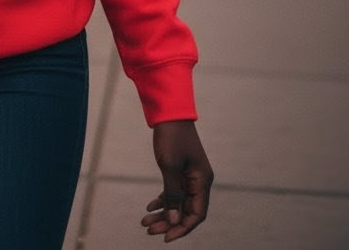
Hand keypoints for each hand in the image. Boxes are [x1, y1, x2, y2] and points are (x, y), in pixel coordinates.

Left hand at [141, 119, 212, 241]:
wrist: (169, 111)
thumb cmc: (171, 137)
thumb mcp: (169, 166)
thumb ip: (172, 194)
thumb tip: (173, 220)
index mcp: (202, 181)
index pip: (196, 214)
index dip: (182, 228)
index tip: (165, 238)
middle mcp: (199, 181)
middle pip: (186, 211)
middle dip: (168, 223)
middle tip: (149, 231)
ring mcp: (190, 176)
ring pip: (178, 202)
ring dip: (163, 213)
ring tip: (145, 223)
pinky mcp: (180, 170)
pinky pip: (173, 192)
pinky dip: (162, 200)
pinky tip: (149, 207)